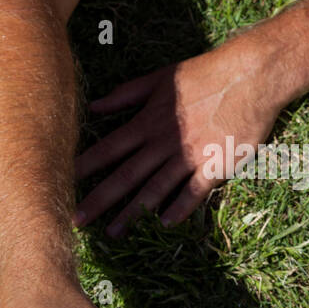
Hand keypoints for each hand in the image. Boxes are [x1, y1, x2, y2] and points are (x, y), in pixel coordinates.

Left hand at [73, 38, 280, 235]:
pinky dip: (179, 207)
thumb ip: (126, 94)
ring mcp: (189, 154)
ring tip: (112, 233)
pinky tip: (164, 224)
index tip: (58, 181)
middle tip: (74, 221)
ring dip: (132, 213)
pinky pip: (193, 191)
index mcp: (148, 121)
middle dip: (98, 200)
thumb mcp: (161, 79)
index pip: (108, 149)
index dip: (83, 167)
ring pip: (154, 189)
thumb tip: (94, 105)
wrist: (250, 75)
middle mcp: (164, 141)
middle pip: (125, 175)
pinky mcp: (215, 164)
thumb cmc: (205, 73)